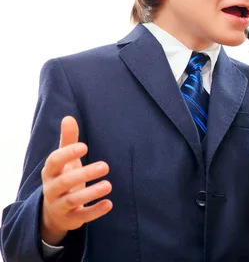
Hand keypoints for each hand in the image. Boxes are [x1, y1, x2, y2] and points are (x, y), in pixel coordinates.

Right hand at [40, 116, 112, 245]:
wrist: (54, 212)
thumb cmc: (63, 177)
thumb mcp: (64, 161)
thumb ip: (67, 140)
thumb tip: (68, 117)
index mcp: (51, 172)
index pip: (54, 162)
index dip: (67, 154)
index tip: (84, 146)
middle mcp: (52, 189)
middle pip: (65, 182)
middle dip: (84, 174)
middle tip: (105, 166)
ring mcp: (60, 205)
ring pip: (73, 200)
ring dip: (91, 193)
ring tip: (108, 185)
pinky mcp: (71, 218)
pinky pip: (82, 216)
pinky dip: (95, 211)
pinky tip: (109, 203)